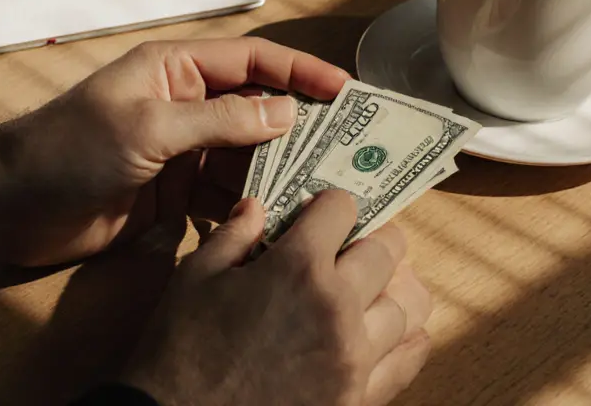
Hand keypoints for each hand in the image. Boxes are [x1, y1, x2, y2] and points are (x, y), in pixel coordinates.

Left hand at [0, 37, 348, 266]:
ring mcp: (179, 152)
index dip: (301, 72)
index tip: (346, 91)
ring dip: (279, 175)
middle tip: (351, 153)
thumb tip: (288, 113)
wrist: (11, 206)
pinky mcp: (172, 195)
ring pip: (245, 158)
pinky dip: (249, 208)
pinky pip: (224, 196)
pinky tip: (276, 224)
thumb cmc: (70, 149)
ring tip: (324, 195)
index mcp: (176, 70)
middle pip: (257, 112)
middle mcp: (184, 105)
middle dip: (301, 131)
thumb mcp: (148, 128)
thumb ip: (220, 121)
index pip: (253, 61)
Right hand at [121, 190, 433, 405]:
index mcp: (297, 268)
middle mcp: (337, 306)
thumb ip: (233, 235)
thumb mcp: (195, 278)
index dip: (330, 204)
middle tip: (355, 242)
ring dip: (391, 288)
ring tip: (374, 287)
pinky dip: (409, 340)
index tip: (323, 211)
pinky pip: (407, 362)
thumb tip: (258, 207)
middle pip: (386, 252)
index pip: (341, 210)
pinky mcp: (358, 397)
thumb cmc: (181, 348)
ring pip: (406, 304)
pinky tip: (399, 331)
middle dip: (372, 237)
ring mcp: (353, 356)